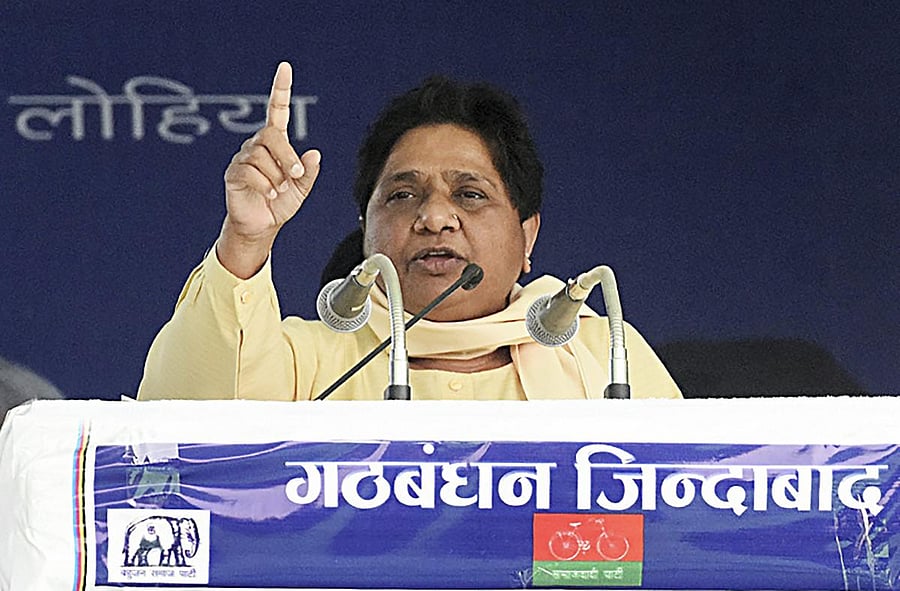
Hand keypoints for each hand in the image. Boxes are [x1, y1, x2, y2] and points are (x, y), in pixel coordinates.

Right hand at [218, 62, 320, 276]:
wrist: (261, 226)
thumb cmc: (280, 205)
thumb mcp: (301, 189)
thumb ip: (308, 172)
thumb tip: (314, 153)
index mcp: (275, 144)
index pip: (276, 111)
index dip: (281, 90)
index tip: (285, 68)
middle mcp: (257, 145)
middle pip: (271, 135)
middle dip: (286, 156)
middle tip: (295, 176)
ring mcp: (243, 158)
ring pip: (261, 156)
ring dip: (276, 176)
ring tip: (278, 191)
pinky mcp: (233, 173)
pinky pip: (250, 171)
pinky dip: (265, 185)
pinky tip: (268, 195)